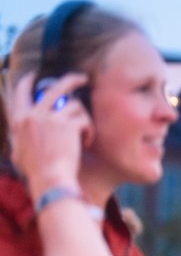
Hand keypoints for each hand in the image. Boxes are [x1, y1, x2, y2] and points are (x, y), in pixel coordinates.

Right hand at [7, 73, 91, 198]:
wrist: (50, 179)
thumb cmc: (36, 172)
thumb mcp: (18, 152)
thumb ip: (18, 139)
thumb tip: (16, 135)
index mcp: (20, 120)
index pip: (21, 92)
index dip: (29, 81)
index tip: (36, 76)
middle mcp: (34, 115)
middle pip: (54, 87)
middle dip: (71, 79)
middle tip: (82, 78)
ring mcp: (51, 119)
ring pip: (75, 104)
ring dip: (83, 118)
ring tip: (84, 134)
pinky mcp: (68, 125)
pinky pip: (84, 120)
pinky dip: (89, 132)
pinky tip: (86, 143)